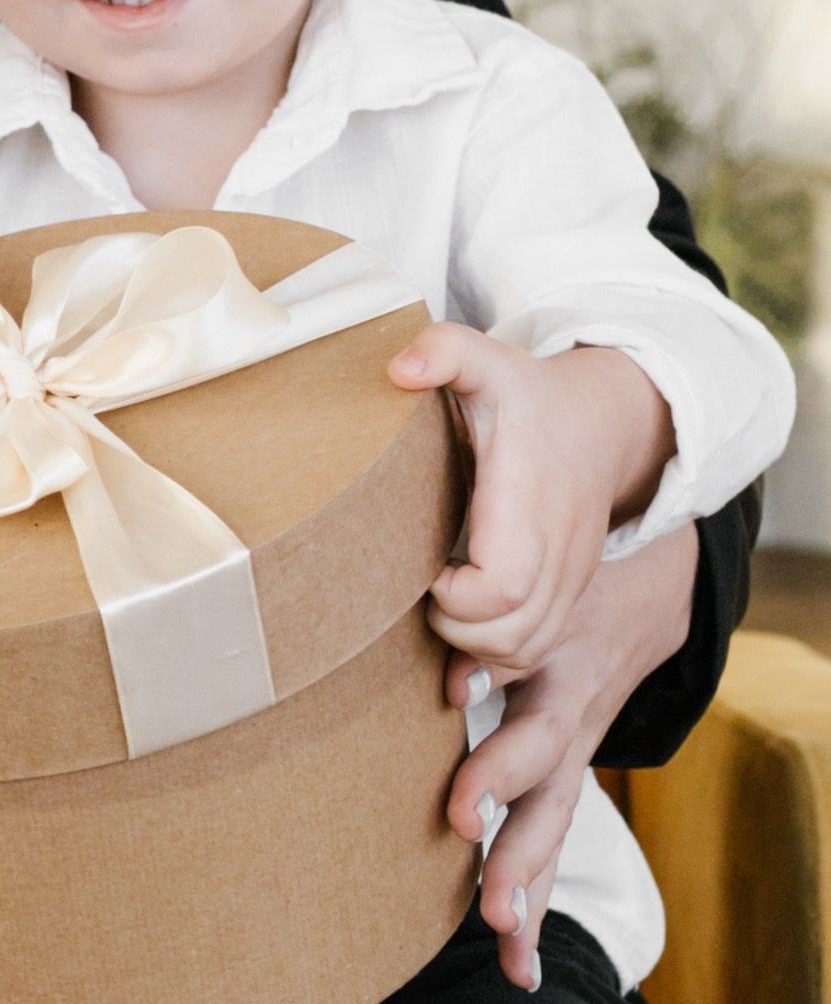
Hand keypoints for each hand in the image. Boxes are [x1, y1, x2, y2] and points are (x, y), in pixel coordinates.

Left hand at [390, 326, 672, 671]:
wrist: (604, 421)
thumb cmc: (532, 396)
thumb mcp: (489, 360)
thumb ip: (445, 351)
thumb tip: (399, 368)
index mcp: (531, 506)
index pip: (502, 587)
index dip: (455, 597)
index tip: (426, 569)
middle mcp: (559, 554)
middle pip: (511, 636)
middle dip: (454, 630)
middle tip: (421, 592)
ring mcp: (568, 579)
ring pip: (525, 651)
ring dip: (473, 647)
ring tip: (439, 605)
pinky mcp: (568, 592)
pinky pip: (536, 648)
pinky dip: (496, 653)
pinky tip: (462, 624)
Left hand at [441, 521, 696, 990]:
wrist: (647, 562)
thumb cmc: (556, 551)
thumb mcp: (526, 558)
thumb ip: (473, 581)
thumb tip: (410, 604)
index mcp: (557, 666)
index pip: (534, 730)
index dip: (499, 768)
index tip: (461, 809)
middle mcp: (571, 715)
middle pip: (549, 794)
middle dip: (517, 852)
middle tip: (488, 902)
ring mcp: (577, 744)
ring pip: (556, 825)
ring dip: (529, 887)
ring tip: (508, 949)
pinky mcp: (570, 763)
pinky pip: (556, 836)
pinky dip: (538, 898)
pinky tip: (519, 963)